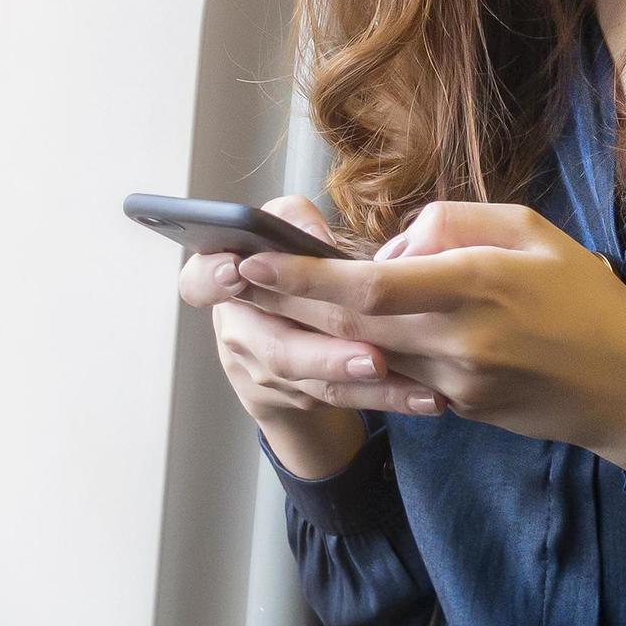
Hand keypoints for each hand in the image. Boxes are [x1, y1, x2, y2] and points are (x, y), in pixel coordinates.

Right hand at [179, 194, 438, 479]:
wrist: (295, 334)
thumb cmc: (294, 269)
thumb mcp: (287, 235)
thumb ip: (293, 223)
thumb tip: (312, 237)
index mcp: (223, 282)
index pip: (199, 281)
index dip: (212, 278)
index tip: (237, 271)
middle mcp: (239, 330)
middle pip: (277, 349)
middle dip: (327, 356)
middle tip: (374, 358)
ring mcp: (264, 372)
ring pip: (317, 385)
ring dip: (371, 390)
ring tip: (415, 388)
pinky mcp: (295, 400)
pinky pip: (342, 402)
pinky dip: (387, 399)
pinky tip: (426, 397)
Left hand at [234, 201, 625, 493]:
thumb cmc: (587, 297)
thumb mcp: (530, 232)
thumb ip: (453, 225)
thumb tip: (393, 244)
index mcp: (475, 285)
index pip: (369, 285)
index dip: (302, 276)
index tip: (251, 259)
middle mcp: (457, 341)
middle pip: (349, 326)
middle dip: (284, 302)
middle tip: (227, 277)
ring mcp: (454, 384)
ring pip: (365, 355)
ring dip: (314, 331)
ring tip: (265, 299)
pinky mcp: (458, 410)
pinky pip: (399, 376)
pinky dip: (366, 355)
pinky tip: (336, 333)